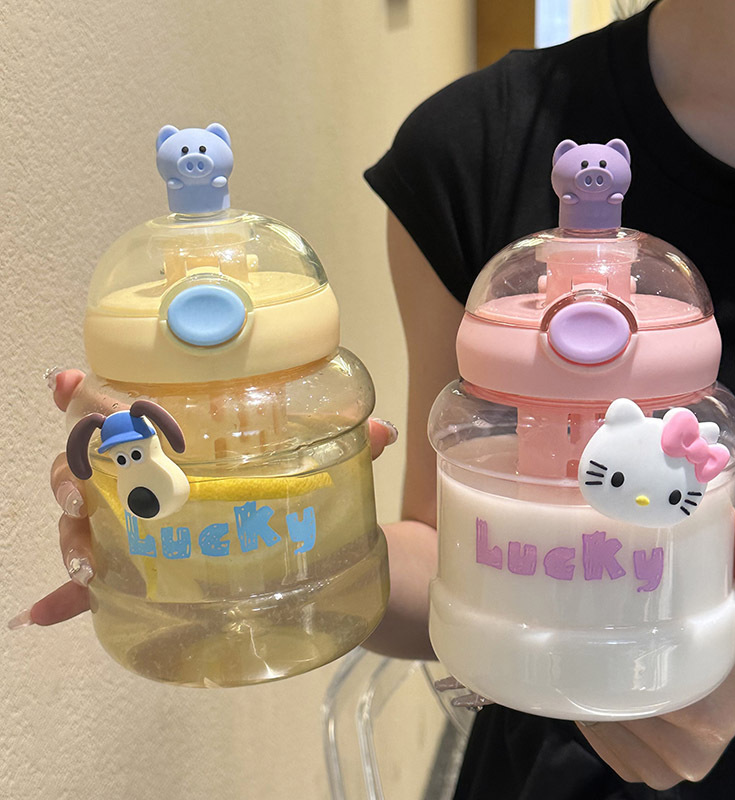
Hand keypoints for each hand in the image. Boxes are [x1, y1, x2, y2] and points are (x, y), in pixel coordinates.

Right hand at [11, 369, 397, 628]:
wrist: (321, 562)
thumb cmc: (307, 502)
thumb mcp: (326, 471)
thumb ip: (349, 447)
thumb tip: (382, 430)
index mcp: (187, 444)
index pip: (131, 410)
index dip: (92, 396)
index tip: (68, 384)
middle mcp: (155, 480)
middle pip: (92, 463)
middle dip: (73, 468)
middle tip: (85, 491)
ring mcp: (146, 528)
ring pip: (86, 520)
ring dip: (70, 532)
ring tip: (83, 556)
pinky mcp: (149, 575)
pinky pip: (98, 588)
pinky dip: (68, 598)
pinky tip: (45, 612)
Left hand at [576, 497, 734, 789]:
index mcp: (709, 716)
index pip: (638, 690)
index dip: (606, 657)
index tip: (586, 622)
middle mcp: (686, 754)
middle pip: (612, 708)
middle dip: (588, 667)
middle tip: (571, 624)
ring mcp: (662, 770)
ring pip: (598, 726)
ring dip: (584, 688)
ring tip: (579, 646)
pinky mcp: (643, 774)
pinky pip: (598, 742)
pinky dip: (589, 712)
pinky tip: (592, 680)